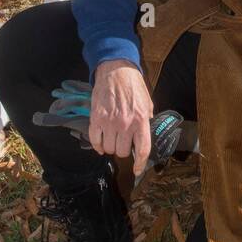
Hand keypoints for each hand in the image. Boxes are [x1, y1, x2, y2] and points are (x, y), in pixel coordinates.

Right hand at [90, 59, 152, 177]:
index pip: (142, 149)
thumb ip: (146, 121)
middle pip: (122, 152)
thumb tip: (144, 136)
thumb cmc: (133, 86)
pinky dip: (97, 145)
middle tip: (122, 143)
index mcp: (141, 120)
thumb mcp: (147, 103)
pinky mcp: (96, 118)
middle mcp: (125, 123)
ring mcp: (109, 122)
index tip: (136, 170)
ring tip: (112, 139)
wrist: (115, 71)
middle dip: (123, 150)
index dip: (140, 163)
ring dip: (110, 147)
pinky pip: (95, 140)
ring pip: (109, 148)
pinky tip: (100, 143)